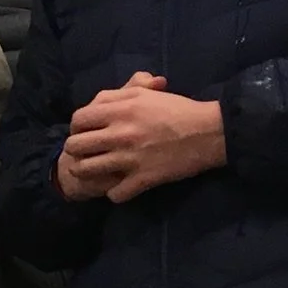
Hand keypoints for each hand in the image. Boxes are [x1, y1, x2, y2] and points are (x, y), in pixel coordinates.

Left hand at [61, 72, 226, 203]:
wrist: (211, 132)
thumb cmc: (179, 110)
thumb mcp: (147, 94)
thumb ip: (120, 93)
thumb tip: (98, 99)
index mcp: (120, 110)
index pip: (78, 119)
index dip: (77, 126)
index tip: (85, 131)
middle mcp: (120, 134)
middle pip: (75, 146)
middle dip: (76, 149)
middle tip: (88, 152)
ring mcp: (129, 158)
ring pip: (86, 170)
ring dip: (87, 171)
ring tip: (95, 171)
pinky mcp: (143, 179)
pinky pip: (114, 193)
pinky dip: (114, 192)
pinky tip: (120, 187)